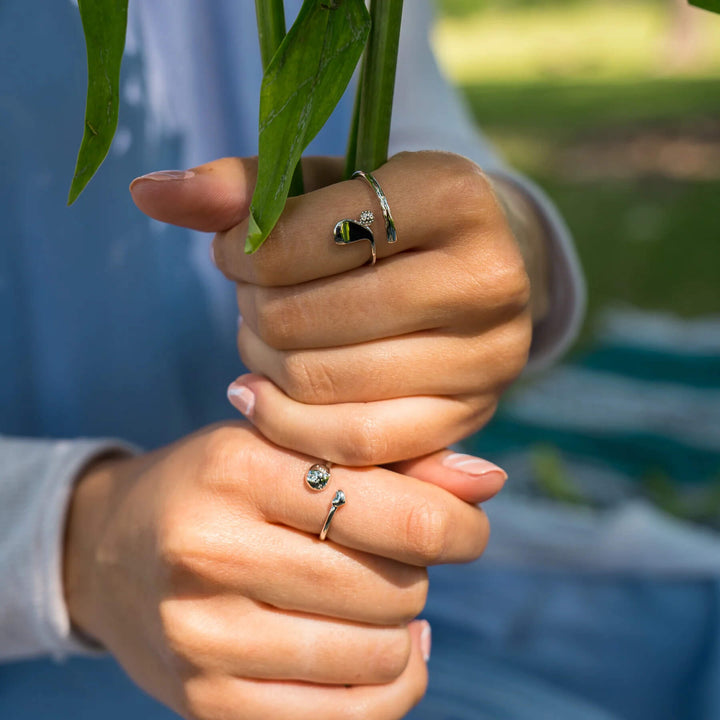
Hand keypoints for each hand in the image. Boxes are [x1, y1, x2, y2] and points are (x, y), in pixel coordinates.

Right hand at [64, 423, 494, 719]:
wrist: (115, 552)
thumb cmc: (222, 487)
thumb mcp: (291, 447)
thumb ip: (395, 460)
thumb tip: (490, 480)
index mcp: (236, 467)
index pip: (397, 512)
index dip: (459, 526)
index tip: (464, 528)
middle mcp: (209, 552)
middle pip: (394, 586)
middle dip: (417, 572)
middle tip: (390, 555)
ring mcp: (202, 637)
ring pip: (380, 656)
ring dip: (404, 628)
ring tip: (379, 598)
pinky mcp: (205, 703)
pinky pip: (348, 719)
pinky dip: (390, 687)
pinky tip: (383, 652)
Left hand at [131, 152, 540, 465]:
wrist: (476, 271)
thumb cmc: (390, 223)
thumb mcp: (326, 189)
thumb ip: (242, 189)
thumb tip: (148, 192)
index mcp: (456, 194)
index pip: (312, 236)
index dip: (246, 250)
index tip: (232, 253)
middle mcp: (488, 278)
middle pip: (311, 317)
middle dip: (253, 312)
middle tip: (250, 302)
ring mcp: (489, 357)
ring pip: (326, 382)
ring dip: (265, 365)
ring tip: (260, 341)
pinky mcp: (471, 416)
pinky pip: (358, 441)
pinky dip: (290, 424)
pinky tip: (261, 397)